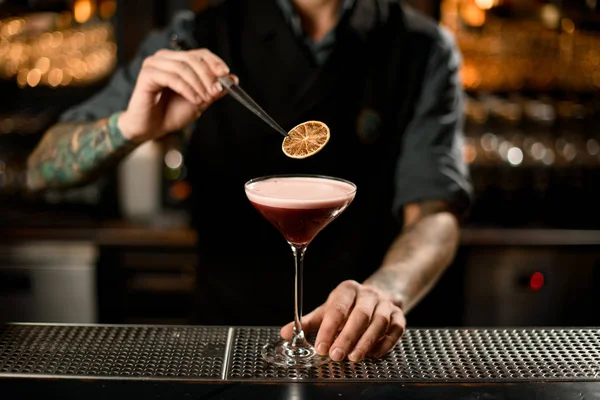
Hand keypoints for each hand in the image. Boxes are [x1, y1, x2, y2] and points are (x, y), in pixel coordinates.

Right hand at [119, 48, 237, 142]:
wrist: (151, 129)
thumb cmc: (170, 114)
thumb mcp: (199, 101)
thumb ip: (214, 90)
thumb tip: (233, 78)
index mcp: (178, 60)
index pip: (200, 54)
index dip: (215, 62)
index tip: (226, 74)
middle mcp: (165, 58)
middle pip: (193, 58)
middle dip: (208, 75)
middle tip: (216, 91)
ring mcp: (154, 64)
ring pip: (183, 67)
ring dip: (198, 84)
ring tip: (204, 99)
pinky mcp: (147, 74)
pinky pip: (172, 78)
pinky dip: (187, 89)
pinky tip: (194, 99)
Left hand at [281, 280, 405, 362]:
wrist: (381, 294)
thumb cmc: (349, 306)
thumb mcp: (327, 309)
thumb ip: (308, 322)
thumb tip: (285, 333)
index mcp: (347, 290)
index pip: (337, 309)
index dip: (328, 329)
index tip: (320, 347)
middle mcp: (368, 294)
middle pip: (360, 316)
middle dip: (347, 337)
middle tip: (336, 356)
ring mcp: (386, 304)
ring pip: (379, 323)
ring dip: (366, 342)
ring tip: (353, 358)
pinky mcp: (400, 316)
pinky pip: (395, 330)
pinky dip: (384, 344)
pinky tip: (372, 355)